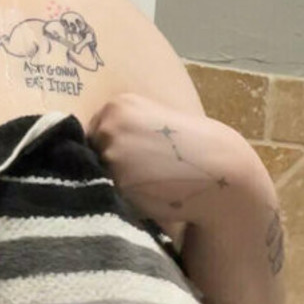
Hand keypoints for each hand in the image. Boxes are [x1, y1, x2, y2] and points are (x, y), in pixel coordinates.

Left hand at [86, 93, 255, 236]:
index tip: (134, 158)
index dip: (109, 149)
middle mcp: (110, 124)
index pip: (93, 131)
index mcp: (118, 105)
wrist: (220, 170)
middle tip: (143, 172)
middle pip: (90, 152)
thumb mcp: (152, 123)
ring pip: (96, 174)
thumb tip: (84, 148)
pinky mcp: (119, 180)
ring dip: (113, 183)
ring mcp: (112, 152)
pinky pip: (110, 193)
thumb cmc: (188, 149)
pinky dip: (123, 197)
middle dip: (107, 164)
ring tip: (147, 183)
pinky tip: (148, 194)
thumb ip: (122, 129)